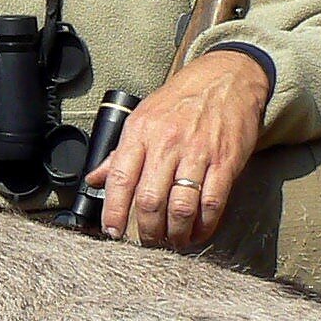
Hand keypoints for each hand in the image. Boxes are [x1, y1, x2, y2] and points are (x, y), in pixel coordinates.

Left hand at [91, 50, 269, 249]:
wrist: (225, 78)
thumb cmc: (179, 101)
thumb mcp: (142, 117)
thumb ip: (119, 153)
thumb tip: (94, 180)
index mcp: (141, 133)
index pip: (121, 179)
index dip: (114, 211)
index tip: (112, 232)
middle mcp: (167, 144)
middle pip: (150, 200)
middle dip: (146, 230)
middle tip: (147, 242)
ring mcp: (198, 154)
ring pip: (181, 207)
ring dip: (175, 233)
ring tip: (172, 241)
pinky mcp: (226, 162)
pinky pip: (213, 202)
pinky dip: (204, 225)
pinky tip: (198, 232)